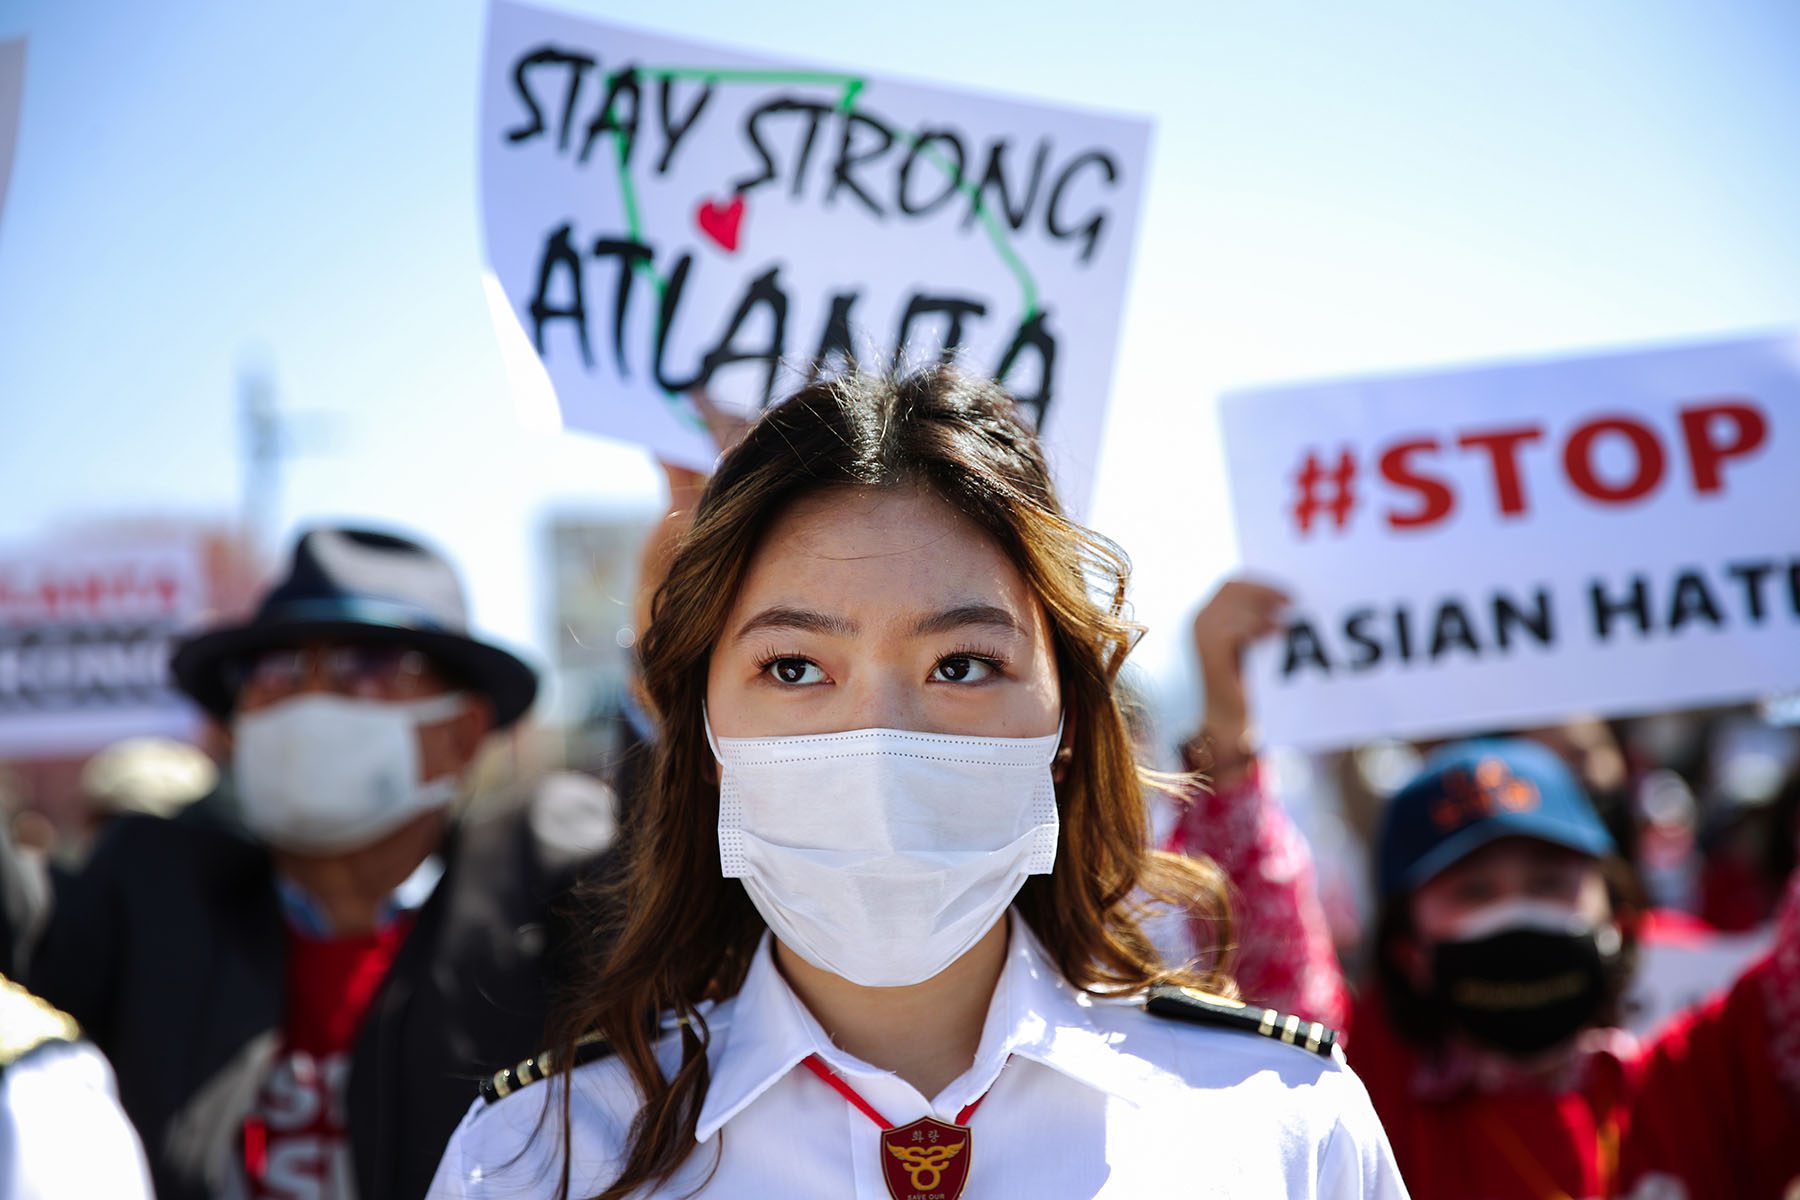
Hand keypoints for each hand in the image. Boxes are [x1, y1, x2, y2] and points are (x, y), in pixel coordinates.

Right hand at [1190, 578, 1288, 749]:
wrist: (1227, 720)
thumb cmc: (1244, 682)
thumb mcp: (1251, 644)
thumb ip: (1259, 621)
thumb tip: (1287, 601)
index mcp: (1209, 616)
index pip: (1231, 586)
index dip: (1260, 583)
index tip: (1289, 591)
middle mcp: (1200, 622)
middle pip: (1230, 590)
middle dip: (1264, 592)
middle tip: (1293, 602)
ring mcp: (1200, 638)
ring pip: (1231, 608)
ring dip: (1263, 609)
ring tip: (1288, 620)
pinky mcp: (1208, 656)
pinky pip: (1231, 632)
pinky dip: (1256, 628)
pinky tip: (1277, 633)